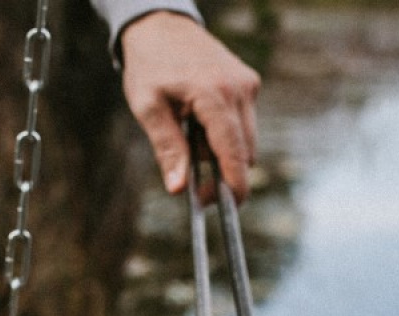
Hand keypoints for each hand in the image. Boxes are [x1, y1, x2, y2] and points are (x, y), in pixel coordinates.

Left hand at [120, 12, 260, 201]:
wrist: (161, 24)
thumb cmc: (150, 64)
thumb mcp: (148, 107)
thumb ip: (167, 148)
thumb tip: (178, 188)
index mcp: (214, 95)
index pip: (234, 155)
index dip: (232, 188)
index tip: (223, 208)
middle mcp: (239, 89)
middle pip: (245, 154)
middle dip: (222, 170)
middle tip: (189, 174)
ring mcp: (248, 85)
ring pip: (247, 142)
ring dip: (223, 151)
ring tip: (190, 133)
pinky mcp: (249, 84)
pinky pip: (245, 125)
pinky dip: (226, 134)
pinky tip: (201, 120)